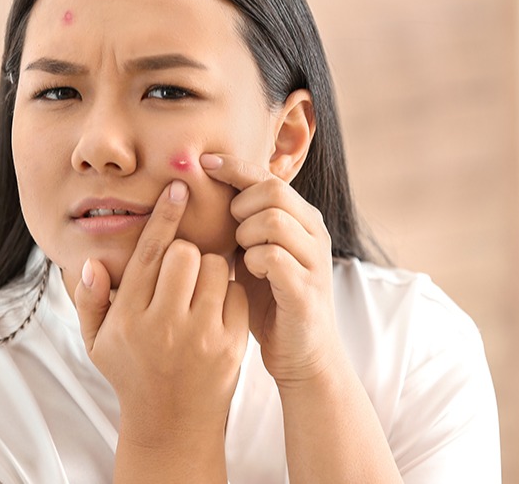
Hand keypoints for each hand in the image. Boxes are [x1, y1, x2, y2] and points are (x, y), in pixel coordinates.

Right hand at [72, 180, 249, 442]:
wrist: (173, 423)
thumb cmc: (132, 373)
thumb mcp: (97, 343)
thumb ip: (89, 301)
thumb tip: (90, 263)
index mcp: (129, 317)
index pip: (150, 254)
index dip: (164, 216)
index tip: (177, 188)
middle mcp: (164, 324)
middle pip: (185, 254)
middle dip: (186, 253)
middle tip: (183, 270)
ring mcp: (201, 335)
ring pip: (217, 268)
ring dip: (211, 270)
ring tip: (199, 291)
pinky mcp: (231, 343)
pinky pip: (238, 292)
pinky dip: (230, 291)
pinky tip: (216, 308)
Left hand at [200, 153, 343, 387]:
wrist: (301, 353)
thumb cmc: (270, 300)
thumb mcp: (254, 253)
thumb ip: (242, 224)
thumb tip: (204, 187)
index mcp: (302, 219)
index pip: (269, 176)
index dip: (235, 167)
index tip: (203, 164)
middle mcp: (315, 233)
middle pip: (273, 191)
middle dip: (241, 206)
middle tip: (231, 231)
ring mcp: (315, 260)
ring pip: (274, 220)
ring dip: (245, 234)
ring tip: (240, 255)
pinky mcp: (307, 289)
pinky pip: (273, 257)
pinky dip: (253, 261)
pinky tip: (248, 273)